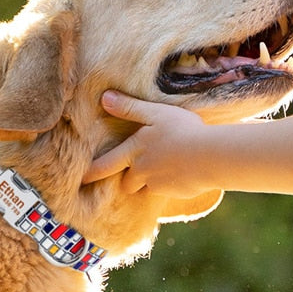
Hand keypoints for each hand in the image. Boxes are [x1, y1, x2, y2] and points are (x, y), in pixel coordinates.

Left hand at [82, 91, 208, 196]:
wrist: (211, 156)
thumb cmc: (182, 130)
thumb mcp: (155, 113)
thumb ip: (130, 107)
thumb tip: (105, 98)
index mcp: (134, 151)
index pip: (105, 165)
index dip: (92, 173)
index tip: (82, 179)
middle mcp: (142, 171)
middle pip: (126, 183)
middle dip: (127, 179)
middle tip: (132, 173)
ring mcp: (158, 185)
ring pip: (146, 188)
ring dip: (149, 182)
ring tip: (162, 169)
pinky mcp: (175, 193)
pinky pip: (166, 191)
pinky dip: (169, 184)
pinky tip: (182, 172)